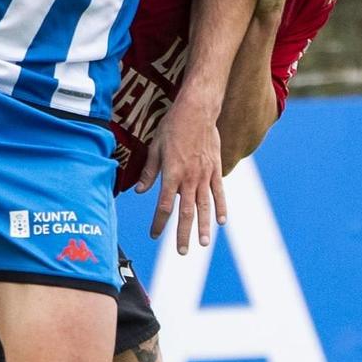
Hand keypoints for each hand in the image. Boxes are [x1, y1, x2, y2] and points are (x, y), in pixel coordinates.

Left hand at [140, 94, 226, 254]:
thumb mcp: (155, 147)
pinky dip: (221, 207)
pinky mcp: (216, 169)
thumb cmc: (173, 127)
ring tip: (203, 243)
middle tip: (182, 251)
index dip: (159, 223)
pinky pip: (219, 192)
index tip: (155, 235)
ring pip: (204, 206)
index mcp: (171, 174)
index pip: (163, 206)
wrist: (197, 110)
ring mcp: (204, 175)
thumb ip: (149, 172)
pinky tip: (222, 221)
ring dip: (203, 226)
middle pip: (186, 212)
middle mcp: (189, 178)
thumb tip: (139, 190)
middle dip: (183, 233)